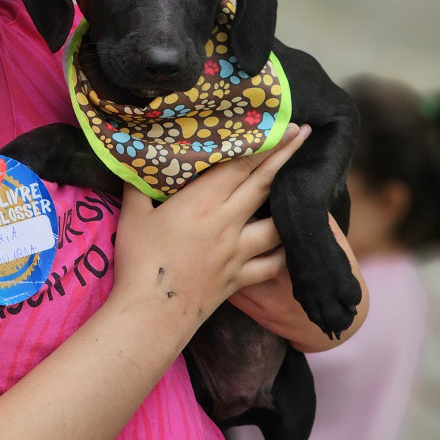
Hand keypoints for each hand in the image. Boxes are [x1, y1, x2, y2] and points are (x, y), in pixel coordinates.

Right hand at [108, 124, 310, 345]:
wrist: (151, 314)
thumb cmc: (139, 261)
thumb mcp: (133, 214)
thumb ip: (138, 184)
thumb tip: (135, 159)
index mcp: (202, 201)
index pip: (240, 164)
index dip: (263, 142)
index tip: (282, 125)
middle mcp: (227, 222)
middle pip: (264, 183)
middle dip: (286, 156)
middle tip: (305, 134)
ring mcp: (237, 251)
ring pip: (276, 222)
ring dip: (292, 204)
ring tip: (306, 191)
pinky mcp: (239, 277)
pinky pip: (272, 264)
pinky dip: (285, 253)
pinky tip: (292, 244)